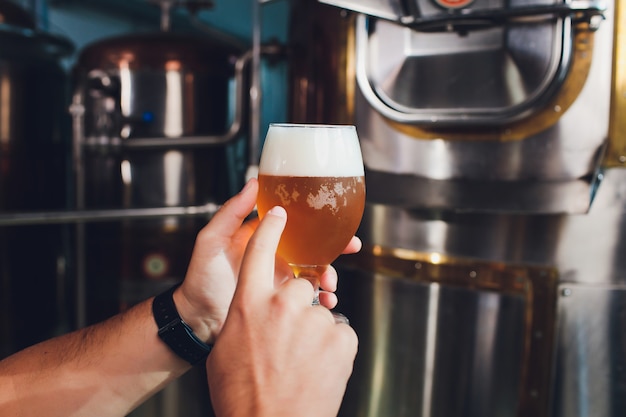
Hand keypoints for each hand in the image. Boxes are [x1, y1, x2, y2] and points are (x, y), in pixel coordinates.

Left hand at [172, 178, 360, 343]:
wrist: (198, 319)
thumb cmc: (200, 278)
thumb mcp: (212, 240)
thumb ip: (232, 212)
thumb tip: (254, 182)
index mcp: (262, 238)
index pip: (295, 222)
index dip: (317, 219)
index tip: (336, 218)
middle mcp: (276, 256)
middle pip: (314, 245)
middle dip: (336, 246)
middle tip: (352, 246)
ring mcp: (281, 279)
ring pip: (316, 271)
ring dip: (330, 275)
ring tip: (330, 284)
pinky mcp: (284, 301)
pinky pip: (309, 297)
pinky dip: (322, 299)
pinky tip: (325, 302)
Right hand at [206, 205, 357, 416]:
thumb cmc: (241, 393)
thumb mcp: (226, 348)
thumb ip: (242, 316)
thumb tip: (254, 308)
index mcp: (249, 303)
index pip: (261, 250)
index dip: (272, 228)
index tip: (281, 213)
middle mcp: (283, 305)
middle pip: (300, 286)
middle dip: (298, 307)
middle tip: (288, 339)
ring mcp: (314, 321)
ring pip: (320, 313)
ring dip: (314, 332)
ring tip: (301, 363)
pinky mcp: (342, 339)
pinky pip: (340, 333)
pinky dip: (332, 348)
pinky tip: (317, 369)